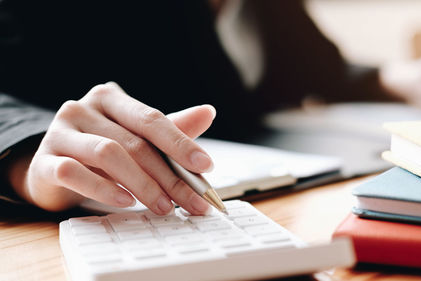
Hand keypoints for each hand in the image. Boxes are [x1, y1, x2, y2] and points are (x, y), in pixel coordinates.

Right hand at [9, 82, 215, 214]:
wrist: (52, 169)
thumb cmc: (101, 152)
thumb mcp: (136, 138)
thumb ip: (170, 129)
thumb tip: (208, 112)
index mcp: (110, 99)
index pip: (151, 119)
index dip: (181, 143)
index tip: (206, 166)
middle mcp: (83, 109)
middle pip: (135, 142)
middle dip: (169, 175)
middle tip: (193, 200)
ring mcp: (60, 133)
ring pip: (108, 154)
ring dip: (142, 184)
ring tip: (163, 206)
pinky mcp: (44, 161)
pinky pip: (74, 172)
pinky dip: (104, 189)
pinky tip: (125, 202)